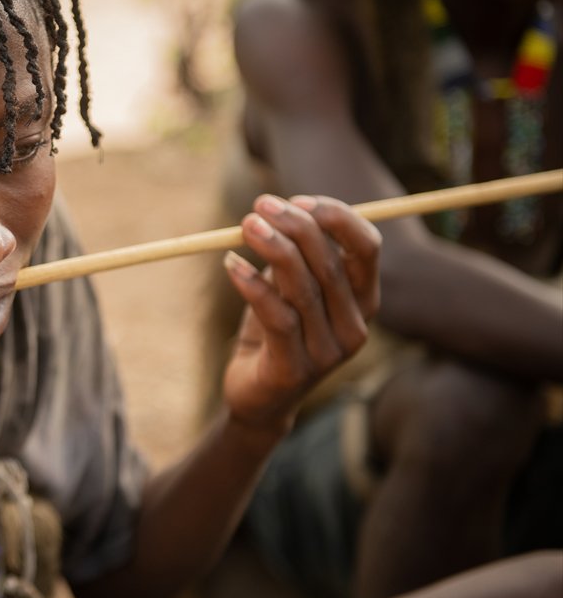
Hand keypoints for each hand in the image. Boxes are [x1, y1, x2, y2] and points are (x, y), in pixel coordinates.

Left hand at [221, 194, 380, 435]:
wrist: (258, 397)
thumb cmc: (276, 332)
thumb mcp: (290, 287)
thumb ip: (296, 254)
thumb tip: (279, 208)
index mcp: (364, 300)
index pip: (367, 247)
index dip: (336, 217)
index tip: (298, 199)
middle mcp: (355, 326)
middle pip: (332, 263)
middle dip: (296, 226)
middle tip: (260, 206)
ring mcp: (328, 352)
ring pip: (303, 288)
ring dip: (272, 249)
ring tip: (245, 226)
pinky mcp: (294, 370)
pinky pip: (276, 317)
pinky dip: (251, 285)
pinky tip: (230, 264)